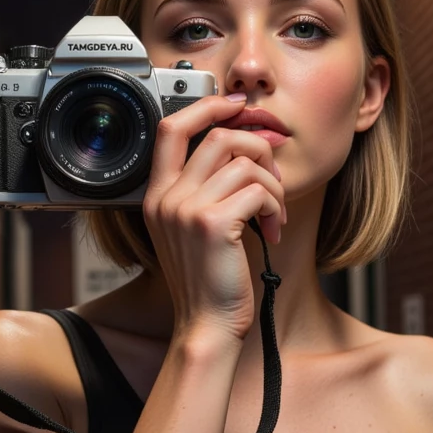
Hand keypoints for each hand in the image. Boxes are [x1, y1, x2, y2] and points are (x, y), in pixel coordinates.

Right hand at [142, 91, 285, 345]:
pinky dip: (277, 206)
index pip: (171, 127)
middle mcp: (166, 198)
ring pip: (246, 162)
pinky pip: (259, 191)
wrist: (206, 326)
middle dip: (259, 150)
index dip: (206, 106)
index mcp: (156, 195)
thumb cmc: (208, 281)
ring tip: (276, 213)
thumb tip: (244, 144)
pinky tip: (274, 230)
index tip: (236, 106)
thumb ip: (204, 189)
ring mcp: (187, 210)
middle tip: (273, 178)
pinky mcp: (214, 224)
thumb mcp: (194, 229)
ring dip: (273, 185)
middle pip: (219, 137)